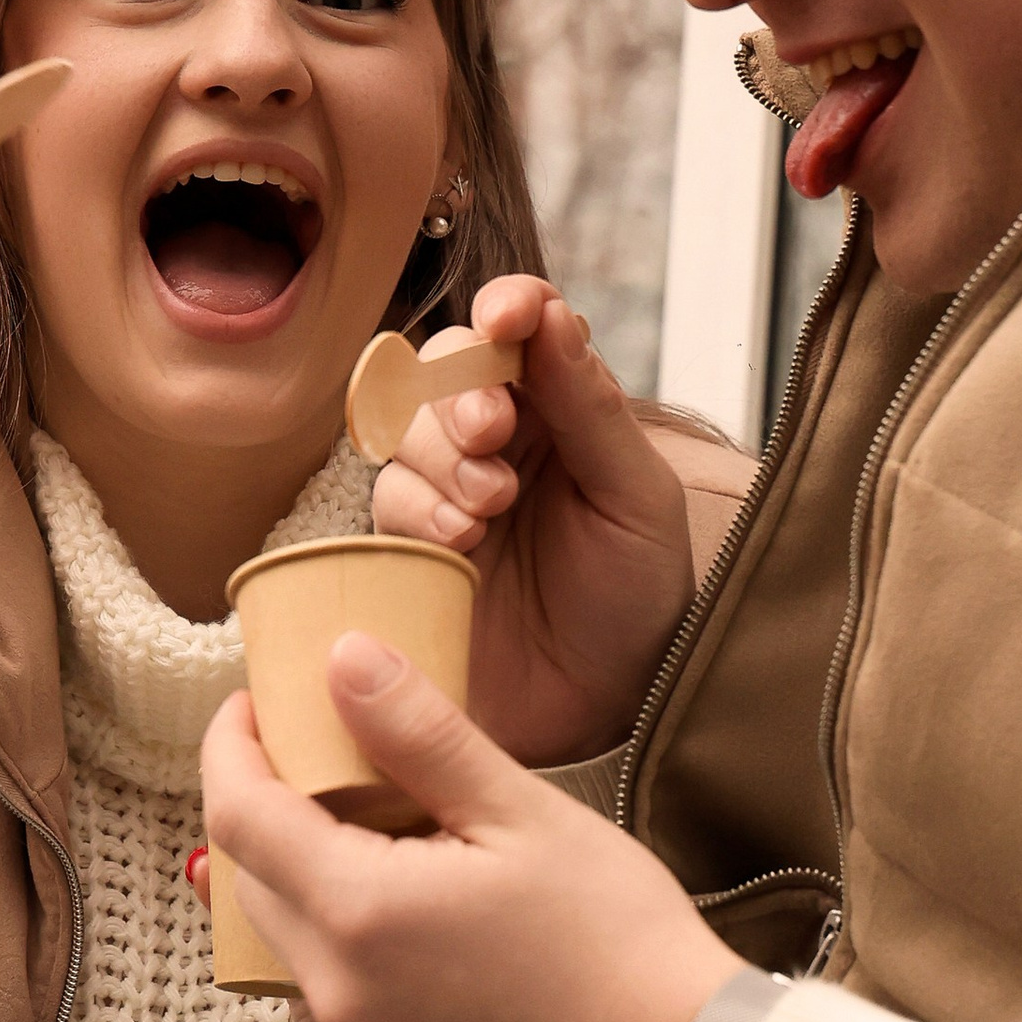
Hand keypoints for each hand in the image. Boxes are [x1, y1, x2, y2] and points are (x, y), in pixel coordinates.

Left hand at [201, 637, 739, 1021]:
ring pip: (282, 929)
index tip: (254, 700)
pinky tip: (397, 885)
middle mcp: (336, 984)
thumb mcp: (519, 811)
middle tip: (307, 741)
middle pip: (247, 876)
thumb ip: (419, 733)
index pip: (238, 815)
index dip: (230, 746)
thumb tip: (342, 657)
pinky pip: (323, 976)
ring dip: (292, 863)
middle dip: (258, 799)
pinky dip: (331, 919)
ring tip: (356, 807)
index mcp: (358, 912)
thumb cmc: (616, 938)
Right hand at [371, 275, 692, 762]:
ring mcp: (449, 492)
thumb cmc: (633, 602)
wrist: (600, 713)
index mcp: (564, 410)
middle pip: (444, 367)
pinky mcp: (409, 549)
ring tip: (491, 509)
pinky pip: (386, 499)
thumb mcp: (635, 500)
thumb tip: (550, 315)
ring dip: (441, 456)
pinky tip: (460, 544)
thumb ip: (590, 409)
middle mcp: (501, 441)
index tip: (508, 317)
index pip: (522, 329)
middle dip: (460, 390)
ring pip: (404, 430)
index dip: (508, 308)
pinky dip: (417, 509)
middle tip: (493, 433)